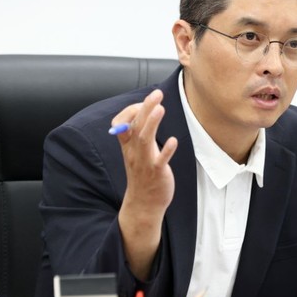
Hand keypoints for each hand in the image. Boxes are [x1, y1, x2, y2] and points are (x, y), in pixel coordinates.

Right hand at [110, 89, 177, 277]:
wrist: (144, 203)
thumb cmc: (144, 174)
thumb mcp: (136, 152)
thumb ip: (139, 133)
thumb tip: (146, 111)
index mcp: (128, 146)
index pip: (123, 123)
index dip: (133, 110)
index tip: (148, 101)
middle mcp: (134, 152)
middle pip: (137, 126)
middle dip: (145, 108)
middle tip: (156, 93)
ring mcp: (145, 162)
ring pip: (146, 140)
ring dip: (152, 124)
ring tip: (160, 108)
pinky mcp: (157, 173)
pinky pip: (161, 161)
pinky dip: (166, 150)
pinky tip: (173, 141)